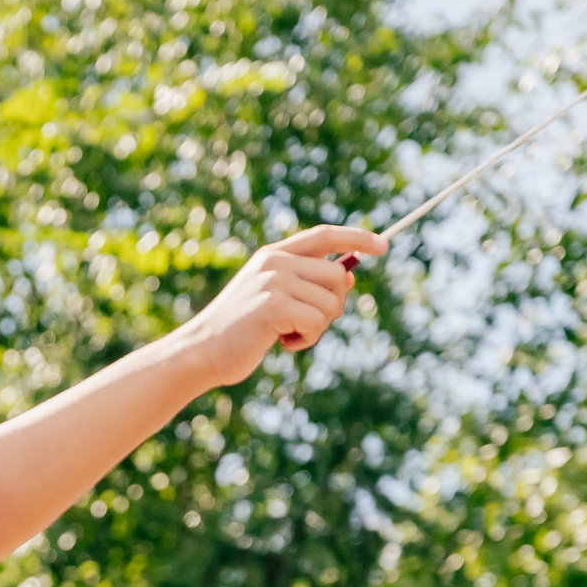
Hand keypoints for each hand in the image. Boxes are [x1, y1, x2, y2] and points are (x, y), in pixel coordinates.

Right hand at [176, 224, 387, 387]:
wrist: (203, 351)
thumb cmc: (241, 331)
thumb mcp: (275, 300)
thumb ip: (307, 285)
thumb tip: (351, 276)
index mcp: (275, 255)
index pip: (325, 236)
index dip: (356, 238)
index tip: (383, 246)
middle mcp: (275, 262)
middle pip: (338, 276)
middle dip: (334, 307)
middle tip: (307, 324)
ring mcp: (274, 281)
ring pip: (332, 303)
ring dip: (318, 328)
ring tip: (287, 335)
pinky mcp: (273, 305)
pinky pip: (317, 322)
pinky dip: (307, 340)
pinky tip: (282, 343)